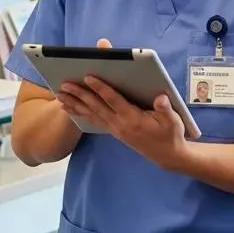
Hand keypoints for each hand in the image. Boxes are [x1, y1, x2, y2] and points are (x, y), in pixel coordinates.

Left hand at [56, 39, 190, 169]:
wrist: (167, 156)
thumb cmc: (170, 134)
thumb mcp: (173, 121)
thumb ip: (165, 109)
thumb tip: (160, 97)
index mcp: (133, 119)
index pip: (114, 100)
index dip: (101, 88)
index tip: (88, 76)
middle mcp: (120, 124)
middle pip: (96, 106)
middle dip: (80, 94)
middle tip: (64, 84)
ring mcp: (115, 129)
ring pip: (91, 114)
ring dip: (75, 104)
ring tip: (60, 95)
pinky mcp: (114, 131)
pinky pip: (93, 121)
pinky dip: (80, 113)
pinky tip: (69, 108)